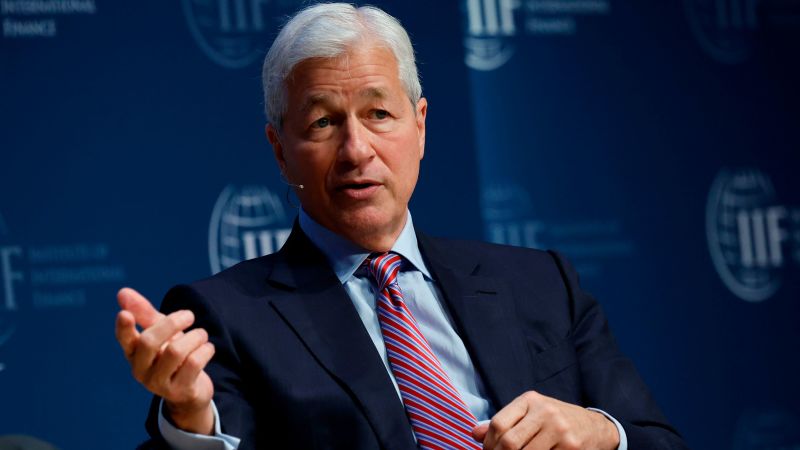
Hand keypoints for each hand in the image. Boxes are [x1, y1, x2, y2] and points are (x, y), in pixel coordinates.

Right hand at [115, 287, 215, 434]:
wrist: (191, 390)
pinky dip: (205, 350)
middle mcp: (141, 370)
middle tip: (189, 315)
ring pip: (175, 352)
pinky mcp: (180, 391)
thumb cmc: (172, 354)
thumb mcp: (161, 332)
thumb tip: (122, 292)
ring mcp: (159, 384)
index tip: (124, 314)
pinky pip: (193, 364)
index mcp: (134, 353)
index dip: (123, 328)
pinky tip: (208, 348)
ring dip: (195, 336)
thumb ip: (144, 313)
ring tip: (202, 334)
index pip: (124, 340)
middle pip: (150, 342)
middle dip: (172, 323)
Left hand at [472, 391, 618, 449]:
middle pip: (509, 442)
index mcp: (531, 400)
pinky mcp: (571, 447)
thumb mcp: (530, 413)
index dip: (488, 443)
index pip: (499, 423)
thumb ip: (504, 421)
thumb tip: (475, 433)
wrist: (594, 427)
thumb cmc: (555, 420)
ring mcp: (560, 430)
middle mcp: (545, 412)